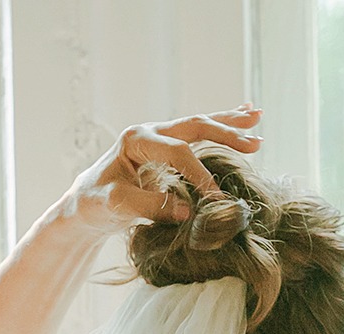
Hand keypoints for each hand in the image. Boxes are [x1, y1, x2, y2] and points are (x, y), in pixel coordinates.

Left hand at [61, 102, 262, 235]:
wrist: (86, 202)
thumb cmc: (97, 204)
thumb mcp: (117, 207)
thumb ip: (150, 206)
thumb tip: (188, 210)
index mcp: (137, 140)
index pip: (178, 152)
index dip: (200, 174)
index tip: (217, 199)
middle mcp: (150, 131)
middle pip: (194, 126)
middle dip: (226, 134)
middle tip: (255, 144)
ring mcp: (159, 135)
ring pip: (199, 123)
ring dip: (230, 122)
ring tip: (258, 118)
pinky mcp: (165, 146)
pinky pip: (197, 132)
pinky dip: (221, 124)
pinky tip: (244, 113)